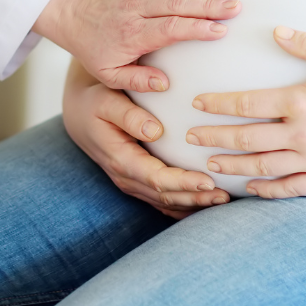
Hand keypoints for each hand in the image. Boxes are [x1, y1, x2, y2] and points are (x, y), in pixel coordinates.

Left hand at [36, 0, 238, 91]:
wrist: (73, 14)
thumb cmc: (94, 48)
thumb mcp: (108, 74)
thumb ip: (137, 80)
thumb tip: (165, 84)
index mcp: (132, 34)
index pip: (169, 29)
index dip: (196, 28)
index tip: (220, 31)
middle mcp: (136, 9)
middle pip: (178, 4)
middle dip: (209, 5)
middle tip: (236, 8)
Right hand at [63, 62, 229, 218]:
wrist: (80, 113)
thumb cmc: (96, 102)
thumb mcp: (106, 100)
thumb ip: (129, 115)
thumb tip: (155, 131)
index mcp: (120, 158)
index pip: (157, 178)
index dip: (183, 182)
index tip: (209, 180)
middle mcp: (126, 177)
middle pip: (165, 196)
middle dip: (195, 197)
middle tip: (225, 195)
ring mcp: (131, 183)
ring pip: (165, 202)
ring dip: (193, 204)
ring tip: (222, 201)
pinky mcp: (138, 183)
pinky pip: (162, 201)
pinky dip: (184, 205)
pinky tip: (205, 203)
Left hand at [185, 27, 305, 198]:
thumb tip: (277, 32)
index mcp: (301, 101)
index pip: (247, 104)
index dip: (218, 105)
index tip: (197, 104)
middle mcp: (302, 133)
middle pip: (246, 138)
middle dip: (214, 138)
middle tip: (189, 138)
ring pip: (262, 166)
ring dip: (232, 165)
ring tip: (209, 165)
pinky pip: (290, 187)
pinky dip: (267, 189)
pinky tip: (250, 187)